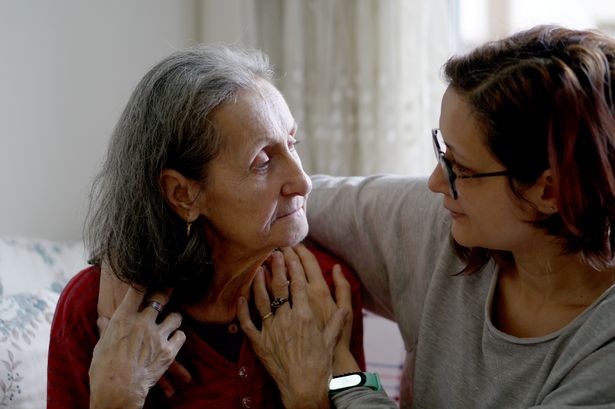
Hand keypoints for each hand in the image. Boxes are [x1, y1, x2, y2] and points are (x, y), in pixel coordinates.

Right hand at [89, 287, 185, 408]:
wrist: (117, 391)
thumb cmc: (103, 369)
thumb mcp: (101, 346)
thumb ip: (106, 330)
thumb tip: (103, 319)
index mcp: (123, 319)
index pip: (137, 290)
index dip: (145, 280)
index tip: (150, 276)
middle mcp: (142, 322)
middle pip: (160, 298)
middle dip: (166, 291)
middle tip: (170, 288)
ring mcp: (157, 335)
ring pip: (175, 316)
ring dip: (174, 318)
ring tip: (172, 320)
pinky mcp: (169, 351)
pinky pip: (181, 336)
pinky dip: (178, 337)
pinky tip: (174, 339)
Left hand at [237, 247, 349, 408]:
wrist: (304, 387)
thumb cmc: (320, 363)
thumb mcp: (332, 338)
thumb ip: (338, 317)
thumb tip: (343, 303)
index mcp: (306, 315)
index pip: (298, 284)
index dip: (294, 266)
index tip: (291, 253)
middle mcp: (287, 319)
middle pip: (279, 287)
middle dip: (276, 267)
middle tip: (273, 252)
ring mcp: (271, 329)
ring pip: (261, 300)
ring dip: (258, 282)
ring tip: (258, 268)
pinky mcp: (259, 342)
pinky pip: (248, 322)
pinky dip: (242, 309)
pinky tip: (241, 297)